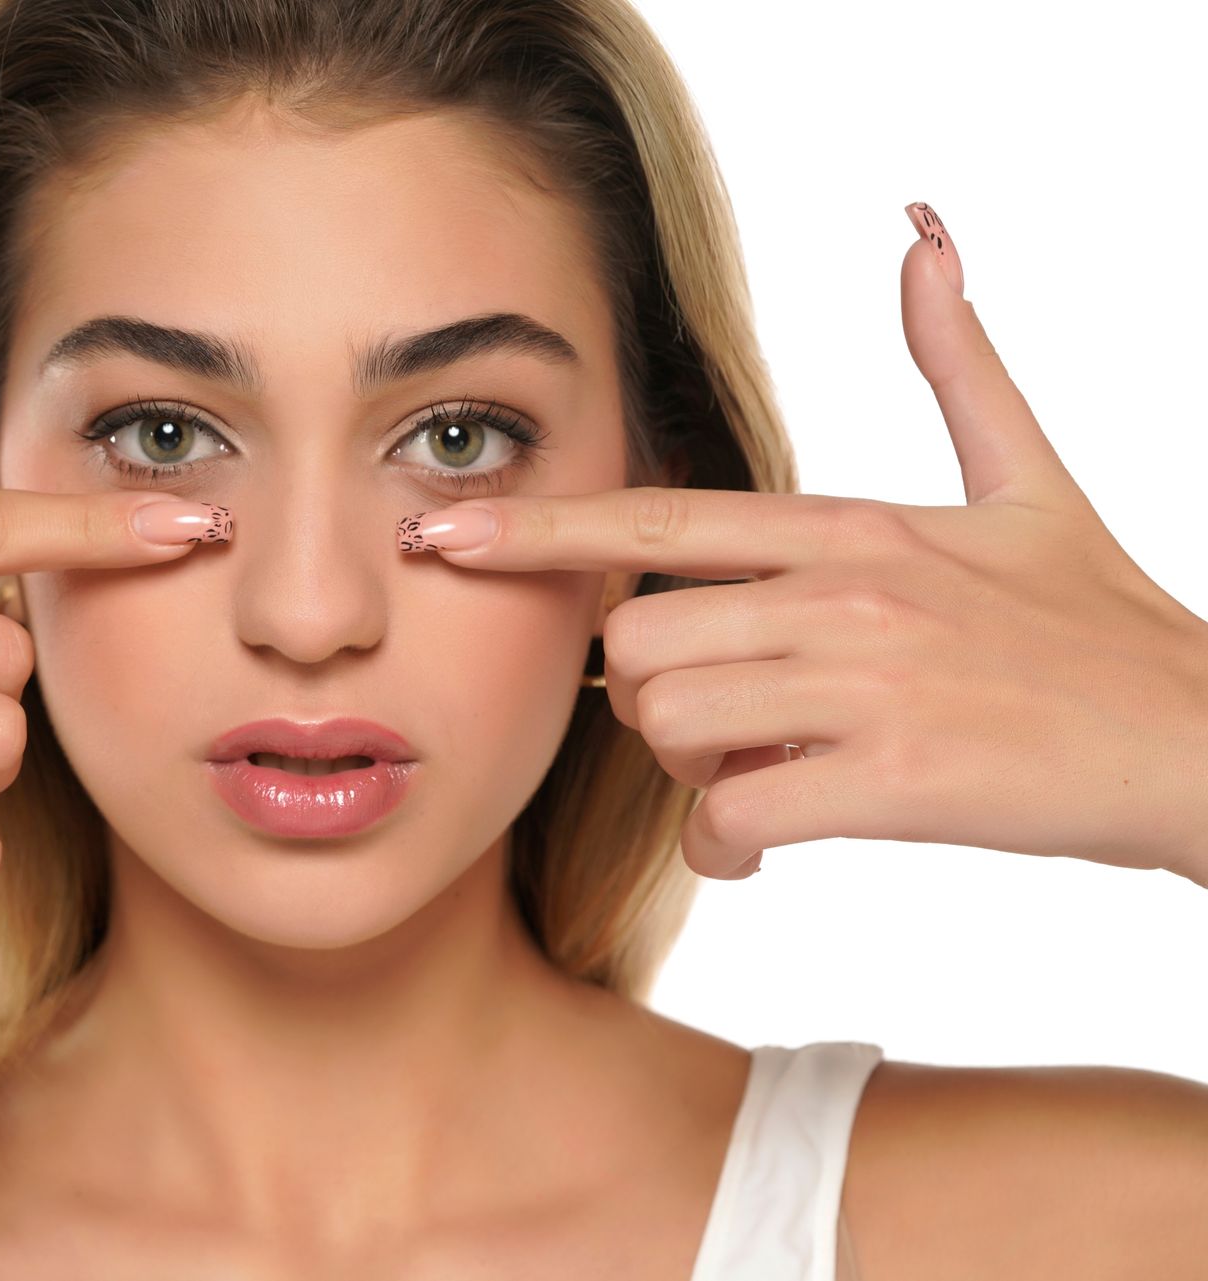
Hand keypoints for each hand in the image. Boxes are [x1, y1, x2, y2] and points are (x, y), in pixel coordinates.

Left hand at [399, 204, 1207, 883]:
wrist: (1201, 740)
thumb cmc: (1100, 623)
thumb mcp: (1029, 478)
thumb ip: (959, 363)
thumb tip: (925, 237)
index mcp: (850, 526)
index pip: (658, 519)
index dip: (540, 527)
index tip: (443, 533)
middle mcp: (844, 590)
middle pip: (635, 646)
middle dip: (650, 706)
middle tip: (723, 728)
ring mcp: (867, 679)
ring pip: (669, 726)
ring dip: (688, 774)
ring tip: (758, 778)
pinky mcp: (894, 774)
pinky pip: (732, 815)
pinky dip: (730, 846)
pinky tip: (770, 840)